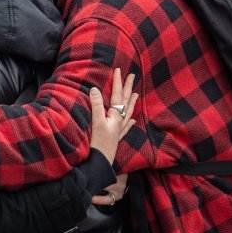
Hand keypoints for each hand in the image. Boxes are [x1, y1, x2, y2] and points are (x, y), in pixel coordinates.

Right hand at [88, 67, 136, 206]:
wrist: (100, 162)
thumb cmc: (98, 143)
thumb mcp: (96, 122)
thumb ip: (96, 106)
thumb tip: (94, 89)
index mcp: (115, 116)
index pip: (117, 95)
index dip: (118, 82)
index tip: (119, 70)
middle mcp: (119, 121)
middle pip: (126, 102)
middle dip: (128, 88)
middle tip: (132, 76)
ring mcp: (118, 130)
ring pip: (127, 113)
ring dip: (131, 103)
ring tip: (136, 94)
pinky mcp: (116, 138)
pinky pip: (126, 127)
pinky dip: (129, 122)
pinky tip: (133, 121)